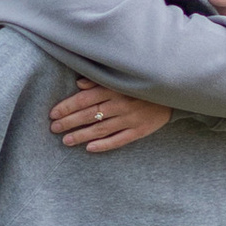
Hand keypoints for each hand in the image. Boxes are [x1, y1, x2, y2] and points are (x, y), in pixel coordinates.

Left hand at [49, 82, 172, 152]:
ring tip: (66, 140)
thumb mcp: (121, 77)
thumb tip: (79, 85)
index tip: (53, 113)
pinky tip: (89, 148)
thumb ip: (99, 81)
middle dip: (69, 122)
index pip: (84, 99)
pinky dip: (103, 145)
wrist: (173, 92)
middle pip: (89, 115)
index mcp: (114, 89)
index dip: (67, 107)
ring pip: (100, 130)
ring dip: (81, 135)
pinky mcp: (139, 131)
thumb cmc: (142, 83)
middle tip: (54, 128)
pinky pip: (118, 140)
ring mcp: (130, 119)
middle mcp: (120, 104)